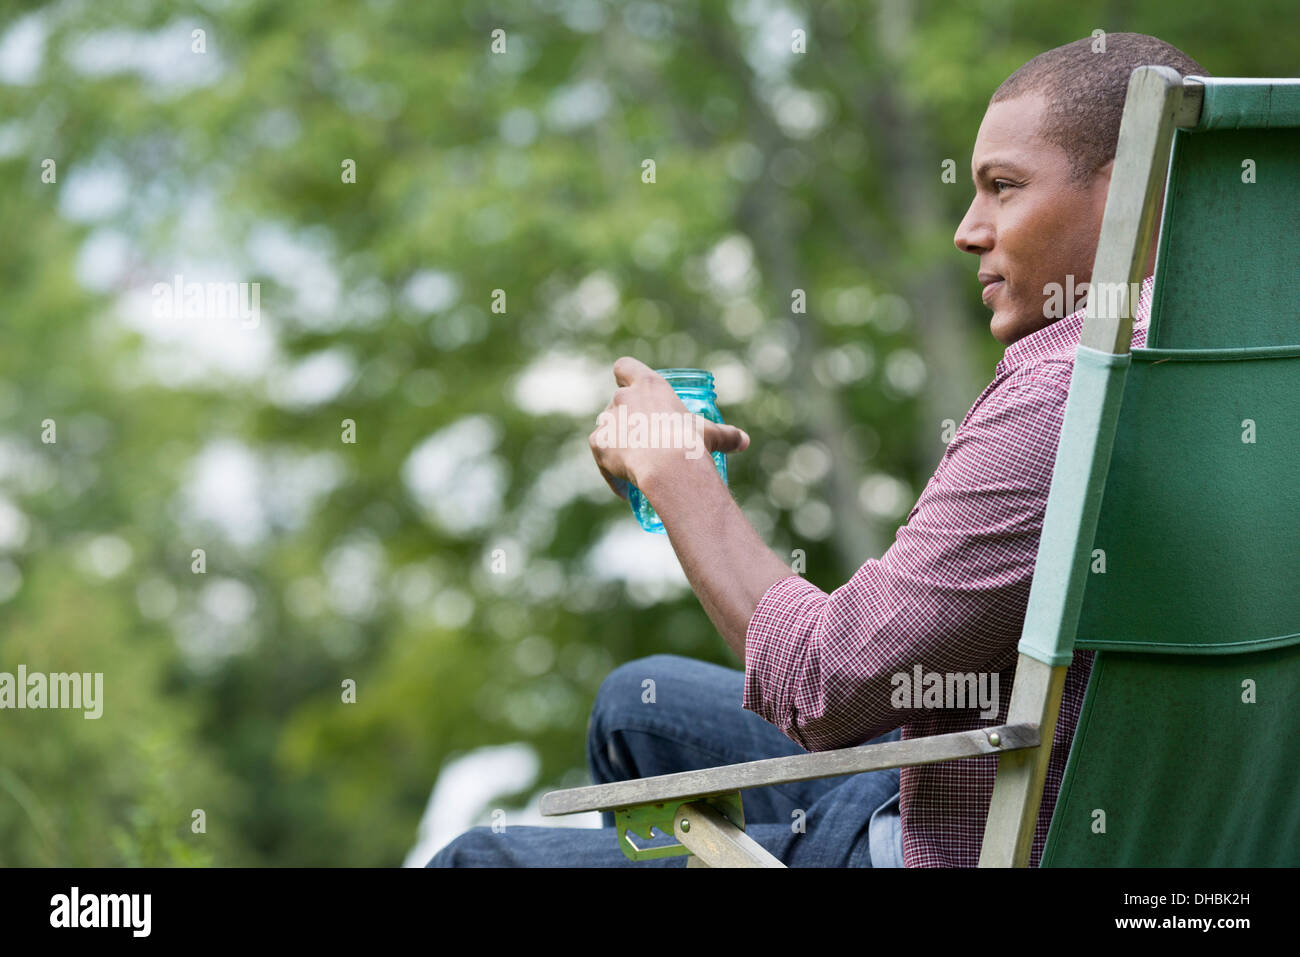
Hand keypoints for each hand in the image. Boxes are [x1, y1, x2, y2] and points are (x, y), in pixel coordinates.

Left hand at [588, 357, 749, 499]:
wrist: (668, 466)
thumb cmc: (692, 443)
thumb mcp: (712, 436)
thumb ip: (728, 436)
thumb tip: (744, 441)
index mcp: (649, 385)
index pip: (625, 366)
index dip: (627, 376)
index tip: (633, 390)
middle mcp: (623, 397)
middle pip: (617, 402)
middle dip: (626, 418)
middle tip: (644, 439)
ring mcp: (608, 420)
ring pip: (606, 429)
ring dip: (616, 442)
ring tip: (635, 465)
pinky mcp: (598, 444)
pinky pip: (602, 457)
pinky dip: (610, 471)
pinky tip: (626, 488)